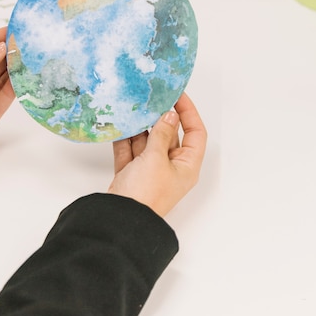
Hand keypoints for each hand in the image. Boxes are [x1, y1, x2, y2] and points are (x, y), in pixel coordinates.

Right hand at [108, 93, 206, 217]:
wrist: (119, 221)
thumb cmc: (145, 193)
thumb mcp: (156, 158)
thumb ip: (162, 134)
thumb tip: (170, 115)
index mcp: (187, 166)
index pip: (195, 132)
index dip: (188, 112)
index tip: (176, 94)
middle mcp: (171, 167)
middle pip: (170, 135)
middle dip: (159, 117)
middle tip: (150, 98)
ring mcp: (151, 171)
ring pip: (148, 142)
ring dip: (140, 127)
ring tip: (133, 107)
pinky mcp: (131, 174)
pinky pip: (130, 151)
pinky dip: (125, 139)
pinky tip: (120, 124)